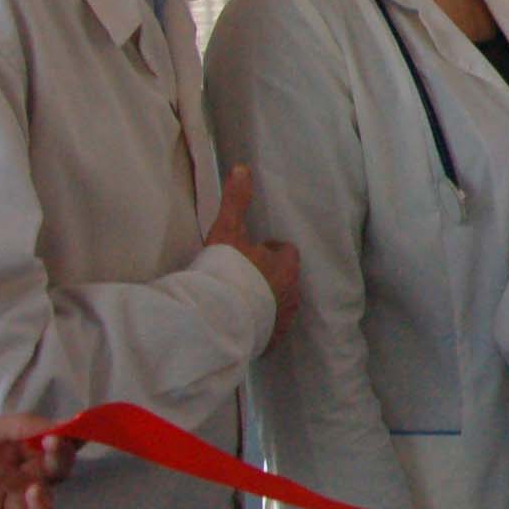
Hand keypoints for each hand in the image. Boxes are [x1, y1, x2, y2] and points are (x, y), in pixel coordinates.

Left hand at [0, 414, 76, 508]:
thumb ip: (15, 426)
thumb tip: (64, 424)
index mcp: (6, 452)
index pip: (49, 446)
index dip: (67, 438)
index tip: (75, 429)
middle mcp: (11, 480)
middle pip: (54, 471)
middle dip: (58, 457)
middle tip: (52, 444)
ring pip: (42, 496)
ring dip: (28, 480)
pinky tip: (35, 494)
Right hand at [205, 165, 301, 341]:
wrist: (217, 316)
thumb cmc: (225, 270)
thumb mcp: (227, 231)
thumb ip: (236, 200)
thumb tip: (242, 168)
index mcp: (285, 266)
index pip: (287, 253)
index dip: (270, 251)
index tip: (252, 252)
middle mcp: (291, 292)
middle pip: (285, 280)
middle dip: (269, 277)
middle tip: (244, 277)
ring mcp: (283, 318)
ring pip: (280, 304)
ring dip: (266, 300)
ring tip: (241, 299)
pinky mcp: (272, 339)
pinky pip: (270, 329)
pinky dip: (260, 324)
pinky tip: (240, 321)